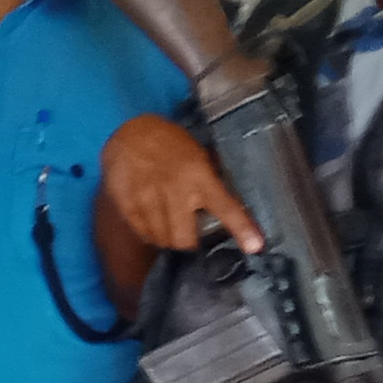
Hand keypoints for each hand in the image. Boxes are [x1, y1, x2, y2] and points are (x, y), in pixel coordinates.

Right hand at [99, 115, 258, 257]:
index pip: (225, 206)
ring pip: (161, 239)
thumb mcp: (198, 156)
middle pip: (184, 239)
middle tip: (188, 236)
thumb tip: (228, 211)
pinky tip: (151, 219)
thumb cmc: (171, 146)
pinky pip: (142, 233)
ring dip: (167, 238)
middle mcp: (176, 190)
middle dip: (188, 244)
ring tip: (167, 224)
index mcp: (200, 176)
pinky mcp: (127, 204)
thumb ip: (210, 182)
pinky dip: (149, 232)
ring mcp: (149, 198)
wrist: (131, 135)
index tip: (255, 247)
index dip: (241, 228)